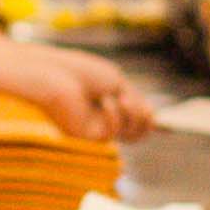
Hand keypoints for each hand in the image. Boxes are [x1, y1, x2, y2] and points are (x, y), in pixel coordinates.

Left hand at [4, 46, 147, 139]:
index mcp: (107, 104)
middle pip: (138, 132)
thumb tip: (151, 116)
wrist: (53, 75)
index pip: (135, 119)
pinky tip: (106, 101)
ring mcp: (94, 129)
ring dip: (133, 115)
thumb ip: (134, 100)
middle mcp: (102, 119)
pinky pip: (113, 134)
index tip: (155, 113)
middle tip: (143, 107)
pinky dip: (115, 116)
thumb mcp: (115, 81)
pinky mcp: (86, 137)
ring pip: (130, 135)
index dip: (148, 118)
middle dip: (146, 119)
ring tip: (122, 98)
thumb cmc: (81, 73)